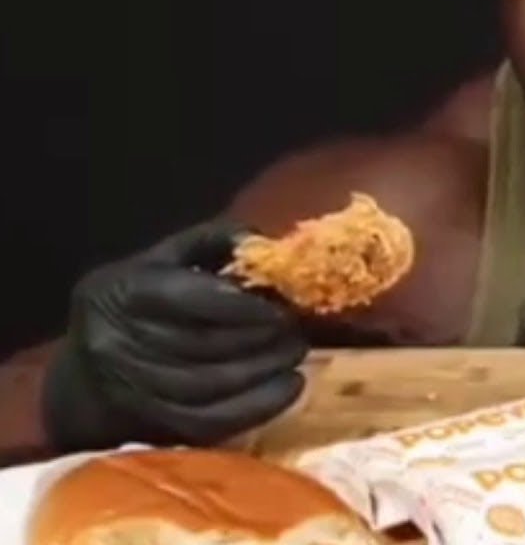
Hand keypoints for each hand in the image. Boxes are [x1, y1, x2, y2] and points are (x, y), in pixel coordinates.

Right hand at [44, 220, 307, 450]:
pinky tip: (288, 388)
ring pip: (212, 384)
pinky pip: (212, 421)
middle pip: (205, 344)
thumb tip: (261, 242)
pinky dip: (258, 406)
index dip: (242, 306)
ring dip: (265, 370)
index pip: (189, 299)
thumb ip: (211, 241)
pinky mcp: (151, 425)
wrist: (85, 374)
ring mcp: (134, 388)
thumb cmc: (137, 303)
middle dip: (262, 338)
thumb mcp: (163, 259)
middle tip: (296, 330)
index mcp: (125, 292)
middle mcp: (120, 342)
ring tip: (295, 354)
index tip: (281, 307)